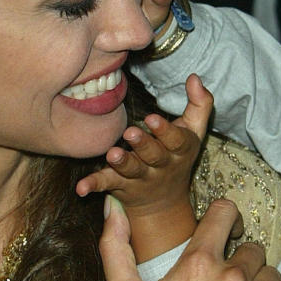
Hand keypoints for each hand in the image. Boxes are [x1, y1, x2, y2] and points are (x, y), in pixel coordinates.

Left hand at [76, 76, 211, 259]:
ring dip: (122, 163)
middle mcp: (161, 166)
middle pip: (154, 156)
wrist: (164, 203)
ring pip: (131, 170)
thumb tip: (194, 77)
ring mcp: (140, 178)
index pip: (176, 140)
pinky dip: (94, 185)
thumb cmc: (177, 155)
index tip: (152, 118)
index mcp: (180, 150)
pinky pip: (106, 185)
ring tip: (112, 154)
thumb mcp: (194, 132)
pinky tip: (81, 188)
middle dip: (143, 145)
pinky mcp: (120, 186)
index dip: (165, 131)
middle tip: (130, 132)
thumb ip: (199, 104)